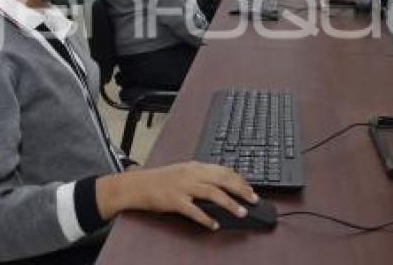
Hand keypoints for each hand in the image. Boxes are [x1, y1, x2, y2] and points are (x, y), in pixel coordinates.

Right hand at [96, 162, 257, 229]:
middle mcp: (191, 174)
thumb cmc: (160, 179)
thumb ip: (201, 174)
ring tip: (241, 212)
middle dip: (241, 189)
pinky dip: (206, 218)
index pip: (223, 170)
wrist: (138, 184)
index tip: (251, 188)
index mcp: (195, 166)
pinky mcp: (175, 200)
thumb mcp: (183, 171)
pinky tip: (214, 225)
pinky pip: (194, 210)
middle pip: (222, 179)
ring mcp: (183, 187)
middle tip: (254, 199)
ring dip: (229, 203)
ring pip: (212, 193)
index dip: (239, 179)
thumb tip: (222, 181)